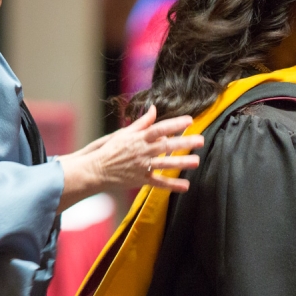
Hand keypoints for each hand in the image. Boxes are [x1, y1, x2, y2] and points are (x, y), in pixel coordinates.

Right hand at [57, 106, 203, 211]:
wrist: (95, 170)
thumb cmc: (109, 150)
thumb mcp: (124, 133)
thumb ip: (142, 123)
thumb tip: (154, 109)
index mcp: (138, 138)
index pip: (160, 129)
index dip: (175, 124)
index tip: (190, 120)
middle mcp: (142, 152)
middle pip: (167, 146)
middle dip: (184, 143)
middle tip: (200, 140)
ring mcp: (142, 166)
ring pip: (165, 164)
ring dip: (181, 163)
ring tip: (196, 161)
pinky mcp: (140, 180)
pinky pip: (159, 183)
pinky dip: (172, 185)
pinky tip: (186, 186)